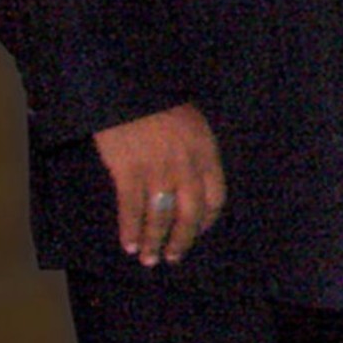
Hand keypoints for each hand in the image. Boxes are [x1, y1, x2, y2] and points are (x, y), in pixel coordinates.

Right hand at [94, 103, 227, 265]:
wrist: (126, 84)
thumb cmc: (157, 103)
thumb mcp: (191, 125)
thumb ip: (195, 155)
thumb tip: (190, 186)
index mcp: (206, 153)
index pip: (215, 198)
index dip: (206, 222)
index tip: (196, 233)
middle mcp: (186, 166)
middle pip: (190, 215)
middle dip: (181, 241)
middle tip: (173, 258)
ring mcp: (157, 170)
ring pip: (160, 217)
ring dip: (154, 242)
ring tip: (148, 258)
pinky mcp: (128, 171)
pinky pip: (131, 208)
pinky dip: (130, 229)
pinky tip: (128, 243)